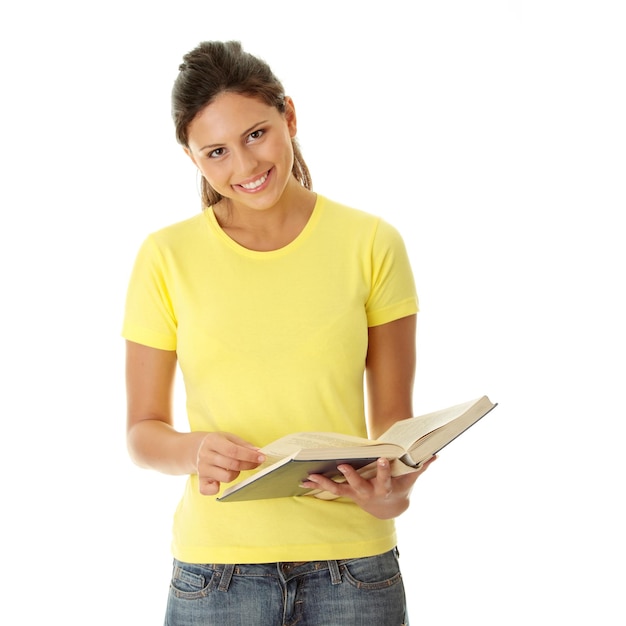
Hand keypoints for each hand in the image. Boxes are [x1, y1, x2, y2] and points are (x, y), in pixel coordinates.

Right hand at [196, 432, 264, 495]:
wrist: (196, 448)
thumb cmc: (218, 443)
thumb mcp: (229, 437)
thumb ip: (244, 444)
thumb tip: (258, 452)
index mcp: (212, 441)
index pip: (233, 451)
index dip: (249, 455)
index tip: (262, 458)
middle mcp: (205, 455)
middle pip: (232, 464)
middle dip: (248, 465)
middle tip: (256, 463)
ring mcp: (202, 469)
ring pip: (226, 477)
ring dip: (236, 474)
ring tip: (235, 468)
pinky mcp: (200, 480)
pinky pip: (207, 490)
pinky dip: (215, 489)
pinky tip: (220, 483)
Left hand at [302, 455, 436, 518]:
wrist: (389, 507)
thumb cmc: (400, 487)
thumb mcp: (411, 479)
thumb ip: (421, 467)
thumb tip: (435, 455)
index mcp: (385, 489)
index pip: (386, 479)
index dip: (385, 471)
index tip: (384, 460)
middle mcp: (368, 493)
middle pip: (359, 485)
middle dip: (351, 476)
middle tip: (343, 466)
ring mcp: (356, 495)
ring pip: (339, 490)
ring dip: (324, 483)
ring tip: (310, 476)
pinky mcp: (347, 494)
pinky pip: (331, 490)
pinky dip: (317, 484)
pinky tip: (304, 480)